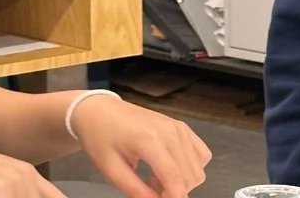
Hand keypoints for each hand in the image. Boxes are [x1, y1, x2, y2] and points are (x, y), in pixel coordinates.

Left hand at [71, 97, 211, 197]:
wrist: (98, 110)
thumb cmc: (100, 137)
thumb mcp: (111, 170)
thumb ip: (136, 190)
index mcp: (149, 140)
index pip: (175, 179)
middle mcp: (169, 131)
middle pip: (190, 175)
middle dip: (176, 192)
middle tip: (153, 193)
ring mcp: (178, 127)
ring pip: (198, 167)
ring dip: (183, 181)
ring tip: (156, 179)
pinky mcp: (180, 126)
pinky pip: (201, 153)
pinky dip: (190, 167)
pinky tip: (169, 168)